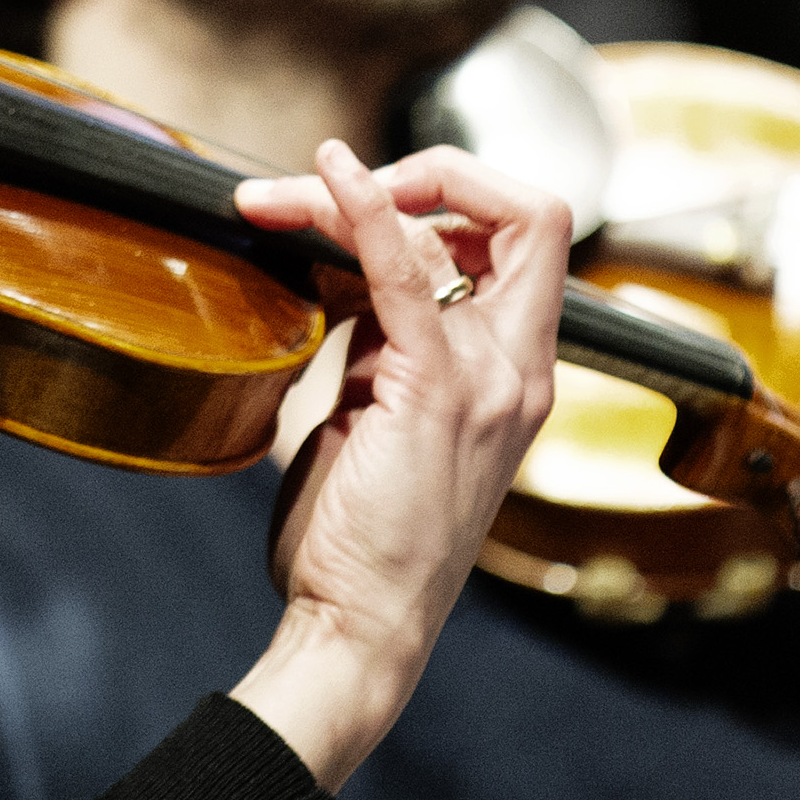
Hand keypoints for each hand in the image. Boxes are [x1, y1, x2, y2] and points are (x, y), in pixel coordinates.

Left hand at [224, 140, 567, 785]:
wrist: (361, 626)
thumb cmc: (361, 533)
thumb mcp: (381, 410)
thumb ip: (383, 337)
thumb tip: (341, 262)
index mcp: (514, 369)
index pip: (527, 235)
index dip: (464, 194)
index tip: (382, 193)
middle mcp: (516, 366)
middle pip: (514, 212)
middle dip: (423, 173)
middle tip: (320, 185)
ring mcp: (485, 378)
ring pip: (436, 235)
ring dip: (344, 197)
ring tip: (271, 198)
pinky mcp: (433, 391)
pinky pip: (405, 274)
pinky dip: (367, 212)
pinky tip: (330, 177)